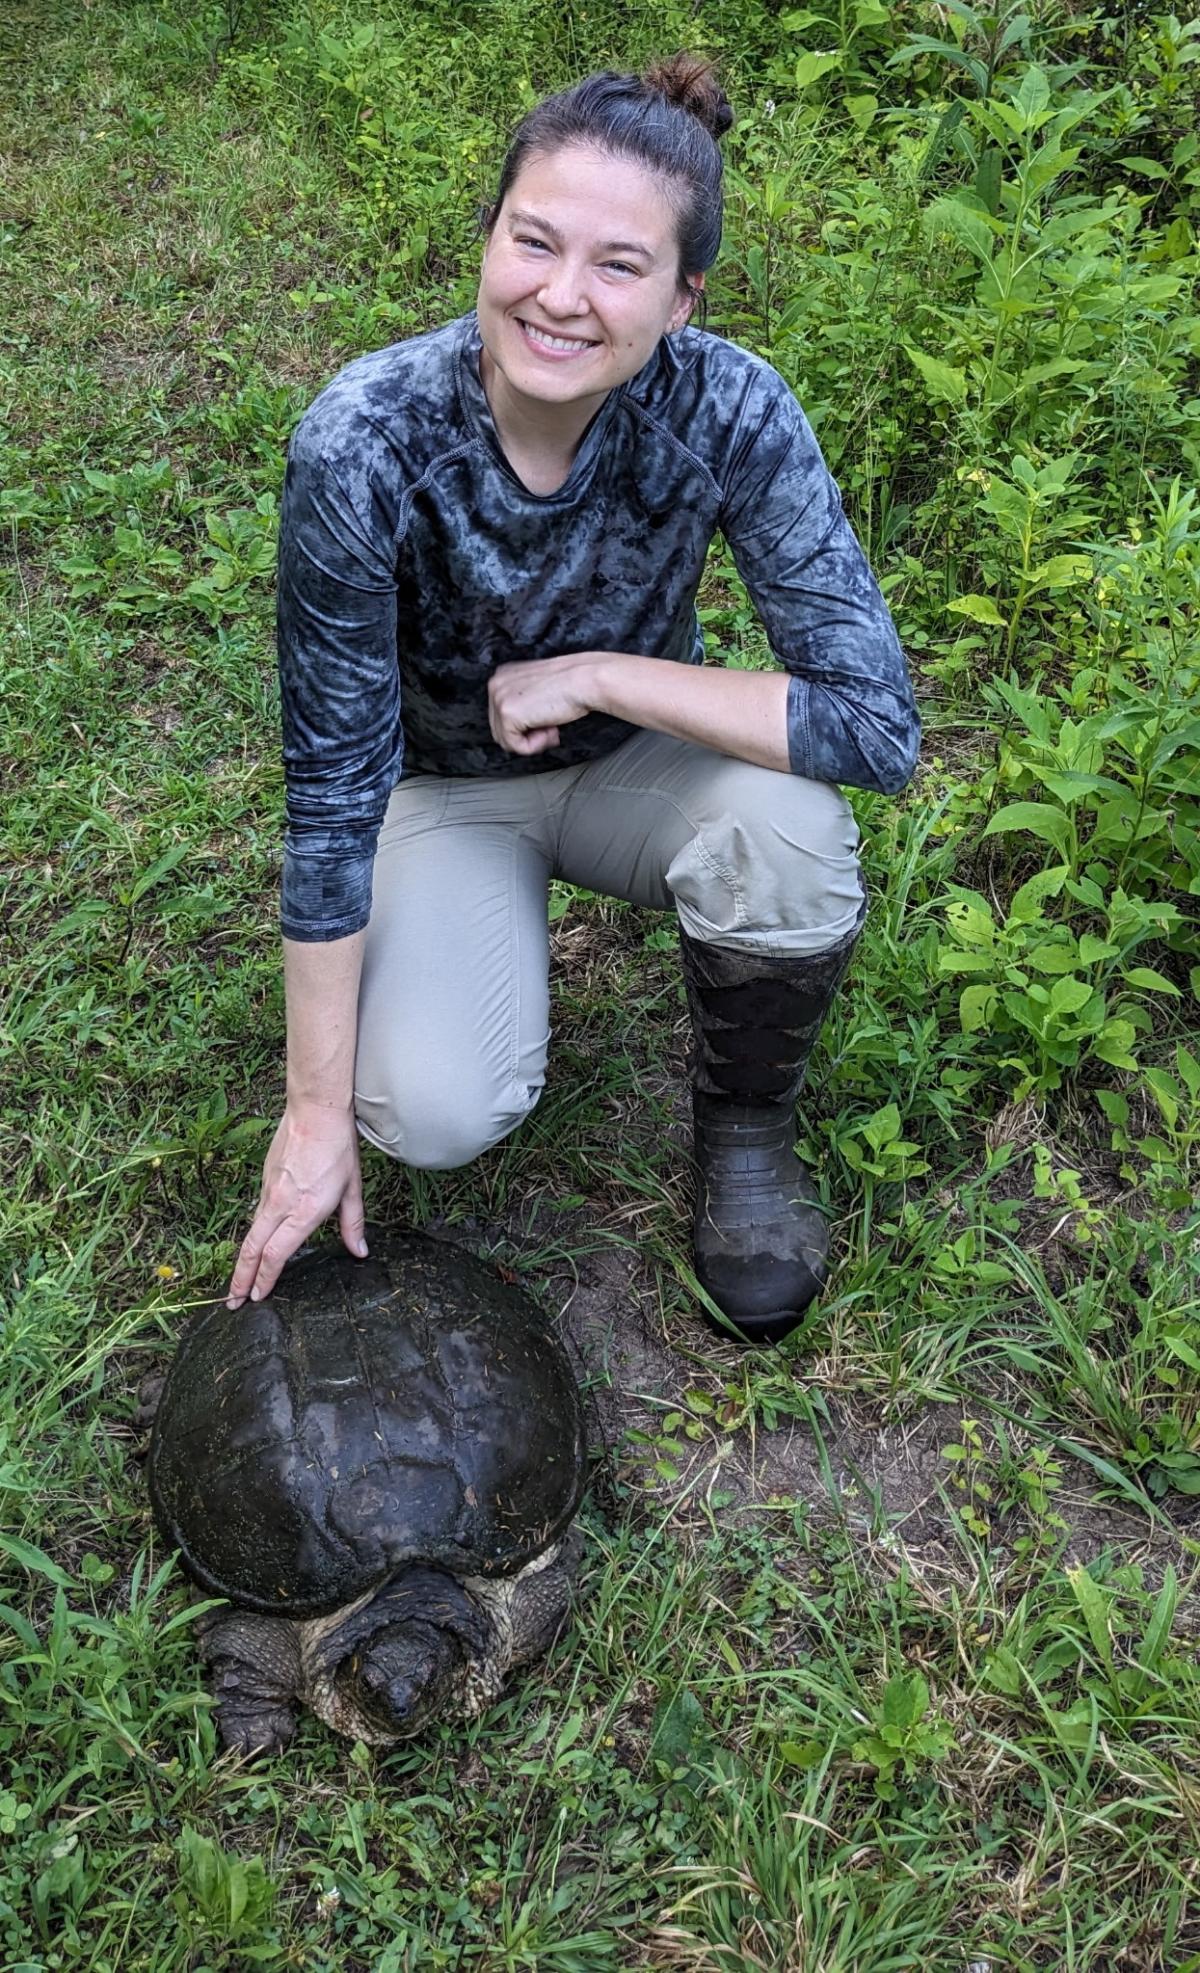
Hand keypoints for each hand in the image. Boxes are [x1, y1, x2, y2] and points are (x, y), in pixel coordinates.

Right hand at [226, 1104, 365, 1308]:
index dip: (265, 1279)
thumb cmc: (337, 1149)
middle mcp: (280, 1204)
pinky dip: (252, 1235)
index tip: (257, 1298)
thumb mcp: (352, 1189)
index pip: (276, 1254)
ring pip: (251, 1233)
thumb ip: (352, 1224)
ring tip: (239, 1282)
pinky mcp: (264, 1180)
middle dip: (240, 1280)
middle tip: (233, 1303)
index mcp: (303, 1211)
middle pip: (252, 1249)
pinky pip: (256, 1214)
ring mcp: (268, 1191)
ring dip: (243, 1260)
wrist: (314, 1111)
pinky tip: (255, 1246)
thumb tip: (360, 1251)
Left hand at [487, 651, 606, 755]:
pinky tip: (551, 729)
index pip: (500, 715)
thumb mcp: (537, 689)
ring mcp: (498, 698)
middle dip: (527, 734)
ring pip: (505, 740)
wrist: (585, 680)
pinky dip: (535, 746)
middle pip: (499, 729)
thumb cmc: (572, 684)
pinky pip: (515, 746)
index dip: (526, 725)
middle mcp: (495, 684)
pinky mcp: (507, 714)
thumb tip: (519, 727)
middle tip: (552, 727)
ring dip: (532, 741)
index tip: (548, 720)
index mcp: (502, 675)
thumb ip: (523, 703)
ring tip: (552, 728)